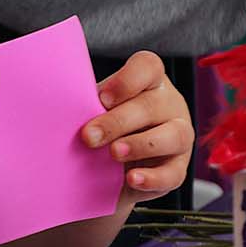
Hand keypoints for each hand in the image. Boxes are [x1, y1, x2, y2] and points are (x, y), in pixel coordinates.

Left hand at [80, 51, 193, 204]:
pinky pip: (174, 173)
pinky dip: (153, 177)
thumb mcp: (94, 107)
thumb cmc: (102, 123)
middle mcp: (169, 104)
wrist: (108, 167)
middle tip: (89, 136)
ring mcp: (179, 135)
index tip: (102, 98)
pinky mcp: (179, 167)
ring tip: (114, 153)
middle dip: (117, 122)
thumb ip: (88, 104)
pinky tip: (133, 179)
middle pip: (151, 106)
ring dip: (141, 145)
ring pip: (174, 136)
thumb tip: (66, 108)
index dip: (127, 80)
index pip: (148, 67)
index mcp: (148, 81)